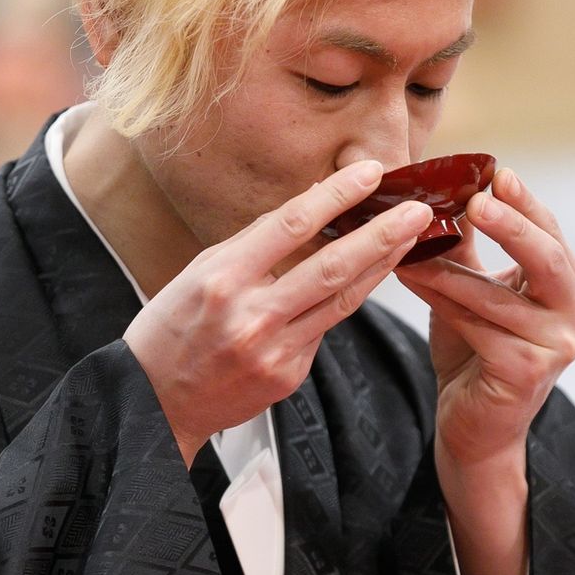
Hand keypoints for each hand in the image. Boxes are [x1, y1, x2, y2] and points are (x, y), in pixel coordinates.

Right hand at [124, 161, 433, 465]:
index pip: (291, 225)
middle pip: (332, 266)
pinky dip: (345, 300)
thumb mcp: (199, 272)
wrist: (155, 402)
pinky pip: (324, 328)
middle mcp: (251, 315)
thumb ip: (254, 244)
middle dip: (382, 235)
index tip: (370, 172)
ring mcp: (274, 350)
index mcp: (222, 278)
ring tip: (410, 238)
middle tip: (419, 210)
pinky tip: (364, 277)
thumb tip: (309, 207)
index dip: (337, 195)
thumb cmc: (172, 327)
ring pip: (342, 300)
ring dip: (381, 266)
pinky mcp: (289, 375)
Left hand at [395, 167, 574, 574]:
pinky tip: (408, 279)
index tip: (496, 171)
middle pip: (550, 259)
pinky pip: (478, 327)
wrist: (473, 426)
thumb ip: (469, 245)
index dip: (525, 202)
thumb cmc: (474, 351)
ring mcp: (556, 347)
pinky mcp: (527, 373)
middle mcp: (574, 314)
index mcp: (566, 286)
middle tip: (478, 200)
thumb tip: (442, 188)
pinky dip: (441, 300)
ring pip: (498, 296)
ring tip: (409, 242)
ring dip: (450, 267)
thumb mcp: (474, 290)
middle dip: (514, 225)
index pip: (550, 234)